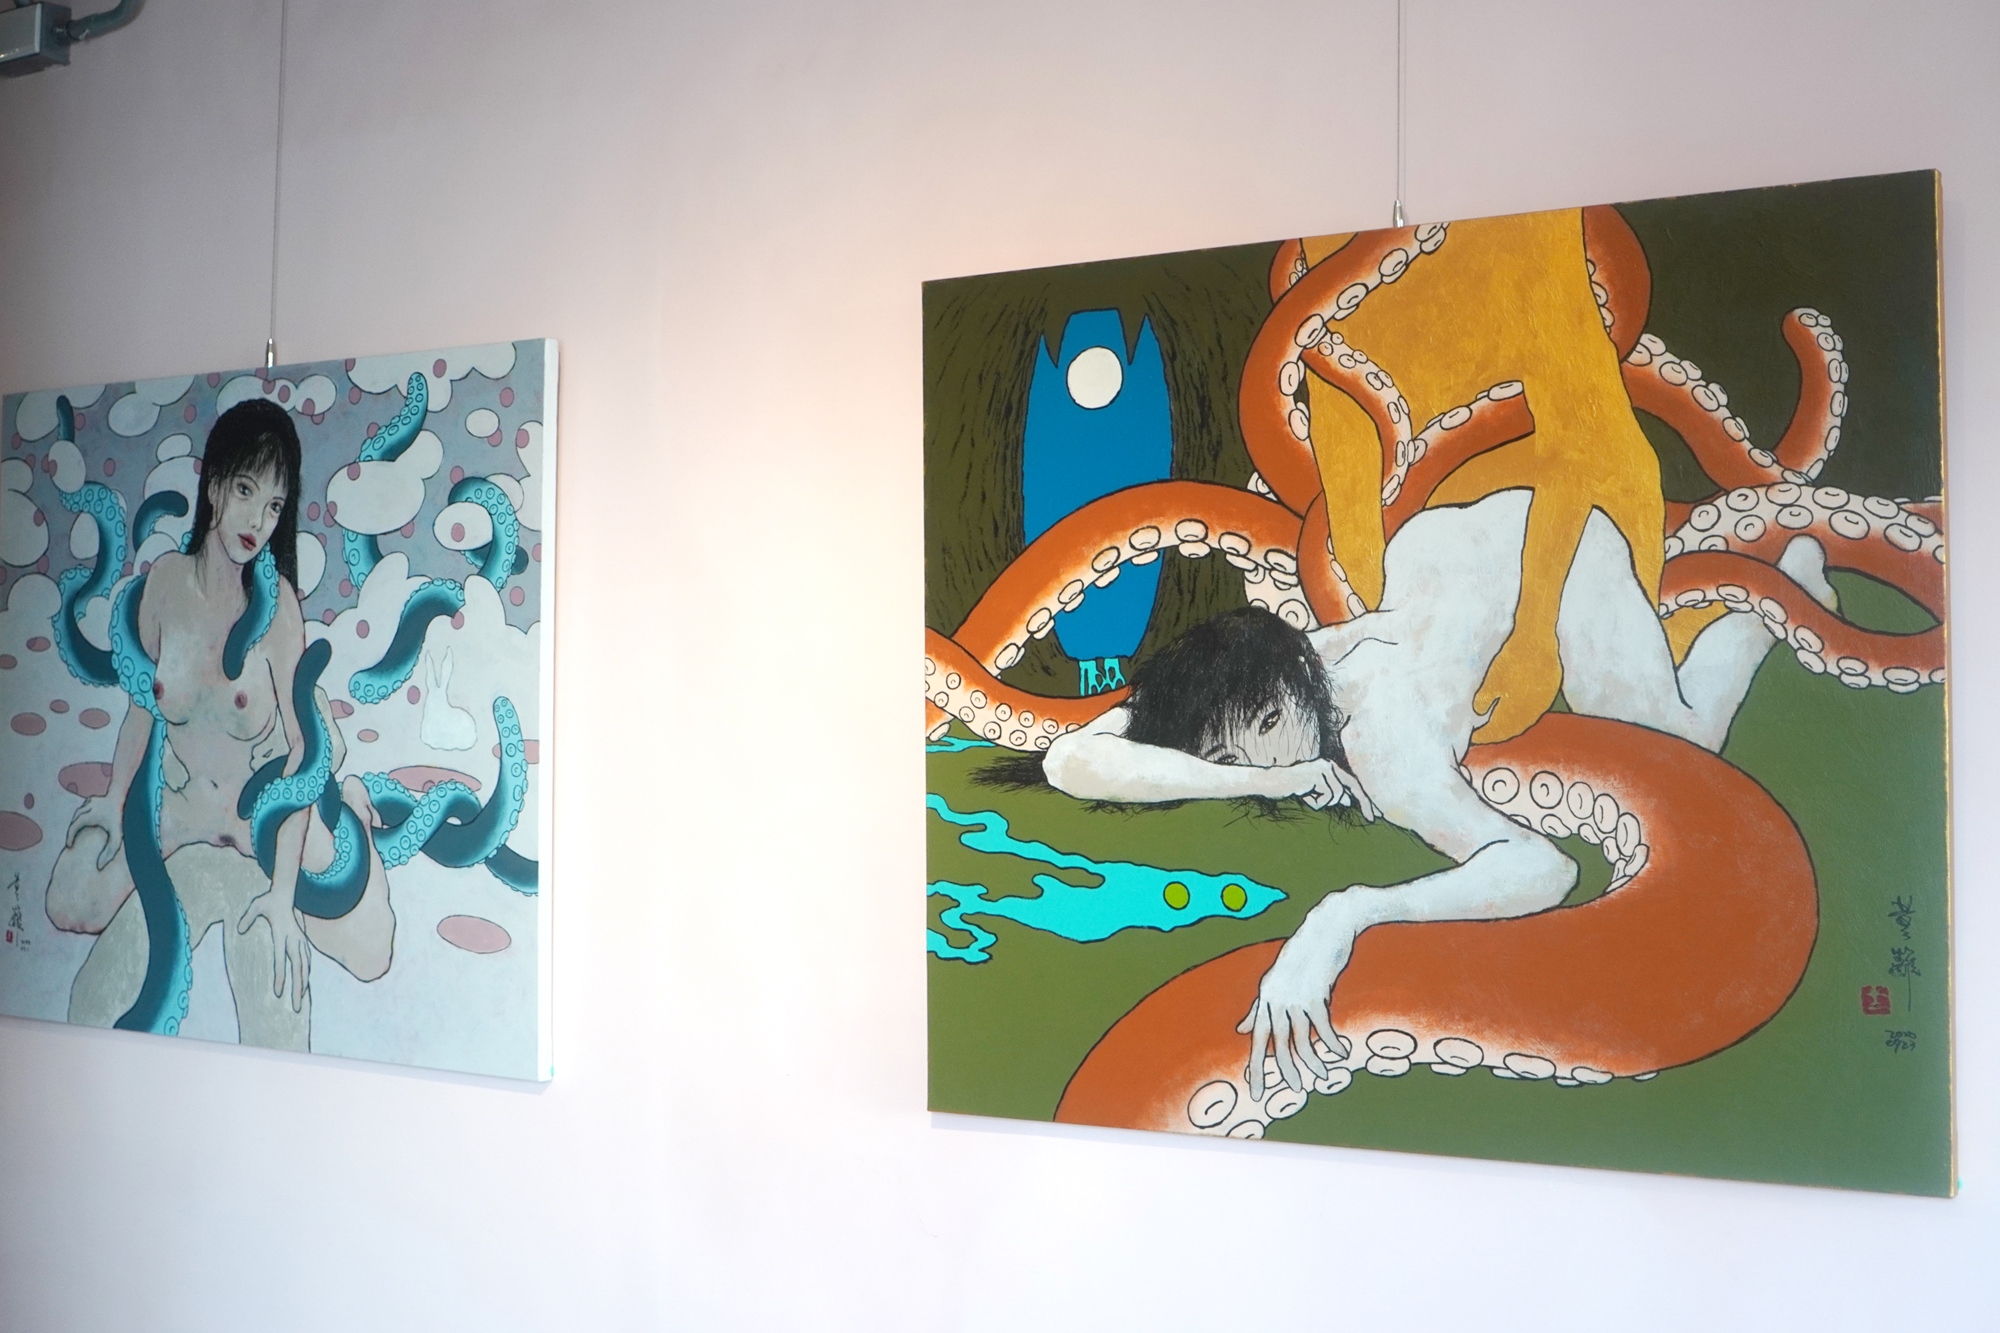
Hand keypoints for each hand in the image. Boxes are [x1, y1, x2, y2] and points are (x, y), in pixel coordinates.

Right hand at [67, 795, 122, 869]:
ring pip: (80, 812)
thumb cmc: (123, 817)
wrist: (130, 797)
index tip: (70, 846)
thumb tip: (99, 866)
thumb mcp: (117, 837)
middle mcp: (87, 806)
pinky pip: (86, 806)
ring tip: (78, 829)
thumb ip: (109, 852)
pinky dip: (84, 812)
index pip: (73, 828)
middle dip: (72, 830)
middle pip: (75, 819)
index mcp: (87, 816)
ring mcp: (92, 800)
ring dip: (77, 821)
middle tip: (72, 840)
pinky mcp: (98, 798)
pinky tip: (87, 816)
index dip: (70, 838)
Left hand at [237, 888, 312, 1012]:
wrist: (285, 894)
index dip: (280, 978)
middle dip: (297, 989)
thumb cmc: (268, 901)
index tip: (278, 994)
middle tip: (297, 1007)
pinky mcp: (302, 940)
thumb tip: (239, 930)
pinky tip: (304, 981)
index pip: (281, 961)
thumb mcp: (256, 906)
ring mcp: (300, 940)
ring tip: (300, 998)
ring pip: (305, 966)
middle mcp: (294, 940)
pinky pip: (307, 959)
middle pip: (299, 969)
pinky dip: (306, 972)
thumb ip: (247, 917)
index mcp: (282, 935)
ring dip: (304, 983)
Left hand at [1237, 894, 1360, 1100]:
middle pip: (1273, 1044)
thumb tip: (1240, 1030)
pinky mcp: (1314, 994)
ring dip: (1312, 1063)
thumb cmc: (1308, 952)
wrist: (1330, 924)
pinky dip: (1331, 1044)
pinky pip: (1321, 1028)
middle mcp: (1274, 997)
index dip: (1256, 1064)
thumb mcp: (1279, 978)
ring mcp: (1293, 996)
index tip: (1255, 1088)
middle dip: (1279, 1072)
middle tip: (1292, 1092)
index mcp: (1265, 995)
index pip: (1257, 1037)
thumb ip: (1260, 1006)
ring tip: (1322, 1078)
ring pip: (1299, 1040)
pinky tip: (1340, 1053)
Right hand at [1262, 758, 1377, 819]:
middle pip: (1354, 786)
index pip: (1353, 784)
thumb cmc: (1293, 788)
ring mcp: (1324, 768)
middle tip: (1373, 818)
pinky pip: (1326, 798)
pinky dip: (1315, 802)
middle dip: (1365, 803)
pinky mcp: (1317, 775)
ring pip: (1337, 796)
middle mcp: (1330, 765)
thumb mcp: (1316, 793)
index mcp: (1331, 767)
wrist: (1272, 783)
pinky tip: (1303, 795)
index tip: (1376, 813)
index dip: (1365, 799)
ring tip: (1307, 797)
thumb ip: (1332, 794)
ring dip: (1322, 802)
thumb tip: (1348, 800)